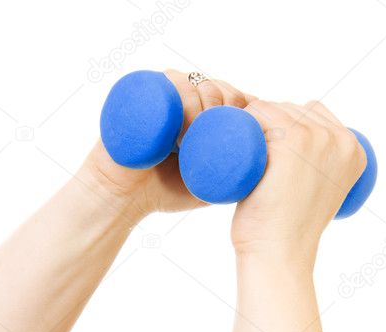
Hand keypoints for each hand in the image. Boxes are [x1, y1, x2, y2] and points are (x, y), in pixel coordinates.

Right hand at [80, 69, 257, 218]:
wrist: (120, 198)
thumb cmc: (161, 192)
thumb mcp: (207, 184)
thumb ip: (232, 177)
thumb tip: (266, 176)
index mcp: (201, 112)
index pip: (232, 96)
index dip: (243, 110)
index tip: (242, 137)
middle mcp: (184, 98)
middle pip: (217, 86)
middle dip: (224, 109)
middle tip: (214, 143)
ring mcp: (163, 93)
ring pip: (195, 82)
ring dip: (202, 106)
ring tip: (192, 142)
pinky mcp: (140, 93)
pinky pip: (166, 79)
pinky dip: (179, 93)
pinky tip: (182, 119)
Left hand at [229, 99, 367, 264]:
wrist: (278, 256)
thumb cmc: (288, 233)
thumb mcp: (316, 195)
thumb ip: (315, 172)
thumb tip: (297, 162)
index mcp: (354, 150)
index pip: (314, 113)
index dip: (286, 124)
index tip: (268, 149)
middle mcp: (340, 140)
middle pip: (293, 108)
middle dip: (268, 124)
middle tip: (251, 158)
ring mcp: (316, 139)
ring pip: (273, 109)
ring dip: (253, 125)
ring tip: (244, 157)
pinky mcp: (290, 143)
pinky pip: (258, 114)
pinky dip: (243, 122)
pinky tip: (236, 142)